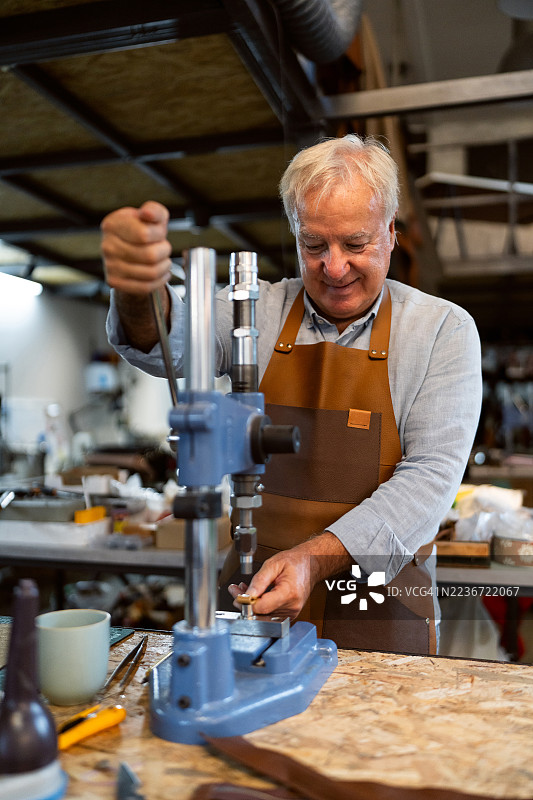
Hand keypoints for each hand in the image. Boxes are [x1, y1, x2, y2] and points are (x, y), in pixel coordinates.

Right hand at [101, 201, 172, 295]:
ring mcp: (109, 265)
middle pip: (150, 255)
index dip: (159, 234)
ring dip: (164, 267)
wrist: (129, 249)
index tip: (159, 233)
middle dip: (164, 251)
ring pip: (150, 273)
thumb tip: (147, 213)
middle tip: (163, 248)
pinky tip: (161, 273)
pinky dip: (159, 281)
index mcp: (112, 225)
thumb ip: (155, 210)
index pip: (144, 234)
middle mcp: (107, 246)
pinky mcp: (115, 282)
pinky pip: (144, 287)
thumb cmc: (142, 230)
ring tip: (163, 260)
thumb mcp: (151, 216)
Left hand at [228, 533, 350, 618]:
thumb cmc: (295, 562)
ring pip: (263, 615)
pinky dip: (259, 606)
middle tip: (236, 590)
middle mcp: (292, 606)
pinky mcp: (289, 614)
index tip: (238, 594)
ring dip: (251, 604)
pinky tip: (255, 595)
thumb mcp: (273, 564)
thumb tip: (246, 595)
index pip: (262, 607)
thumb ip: (259, 580)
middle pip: (260, 613)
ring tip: (244, 589)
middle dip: (245, 602)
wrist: (310, 565)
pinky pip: (269, 614)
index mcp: (289, 593)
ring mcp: (291, 612)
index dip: (247, 602)